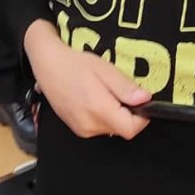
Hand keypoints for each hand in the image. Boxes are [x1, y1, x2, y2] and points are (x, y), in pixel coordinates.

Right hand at [23, 21, 149, 139]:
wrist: (48, 66)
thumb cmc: (76, 64)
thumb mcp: (105, 69)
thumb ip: (125, 87)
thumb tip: (146, 99)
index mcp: (99, 110)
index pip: (131, 129)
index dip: (142, 117)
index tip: (141, 102)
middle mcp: (90, 126)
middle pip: (122, 129)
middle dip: (127, 113)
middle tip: (118, 90)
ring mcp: (82, 130)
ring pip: (111, 128)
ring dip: (115, 114)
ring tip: (104, 92)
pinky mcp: (77, 129)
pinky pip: (99, 127)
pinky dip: (103, 116)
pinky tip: (95, 98)